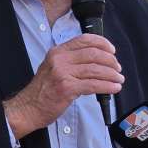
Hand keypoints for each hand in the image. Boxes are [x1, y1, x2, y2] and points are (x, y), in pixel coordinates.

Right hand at [4, 34, 121, 137]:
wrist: (29, 107)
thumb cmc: (44, 90)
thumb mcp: (54, 67)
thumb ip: (72, 61)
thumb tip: (99, 60)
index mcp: (58, 52)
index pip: (84, 40)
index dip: (103, 43)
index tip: (112, 50)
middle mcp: (60, 59)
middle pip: (94, 54)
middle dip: (111, 61)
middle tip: (118, 69)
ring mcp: (63, 73)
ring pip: (96, 70)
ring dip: (112, 75)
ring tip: (119, 79)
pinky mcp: (67, 88)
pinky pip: (94, 85)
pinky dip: (107, 86)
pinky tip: (114, 88)